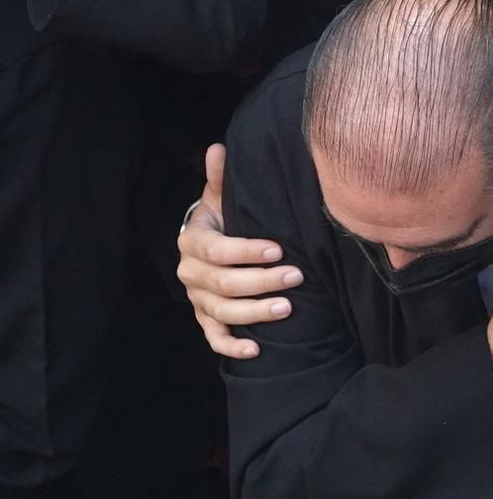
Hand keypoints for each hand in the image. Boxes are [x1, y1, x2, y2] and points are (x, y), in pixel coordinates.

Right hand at [175, 144, 302, 359]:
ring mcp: (196, 300)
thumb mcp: (221, 198)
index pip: (216, 250)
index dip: (246, 252)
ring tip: (287, 308)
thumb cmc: (224, 220)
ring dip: (254, 313)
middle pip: (222, 283)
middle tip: (297, 277)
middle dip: (261, 281)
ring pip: (221, 312)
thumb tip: (218, 148)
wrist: (210, 246)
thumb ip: (221, 179)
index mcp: (192, 241)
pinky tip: (257, 351)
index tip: (279, 250)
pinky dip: (232, 347)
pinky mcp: (205, 320)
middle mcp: (189, 273)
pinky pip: (214, 338)